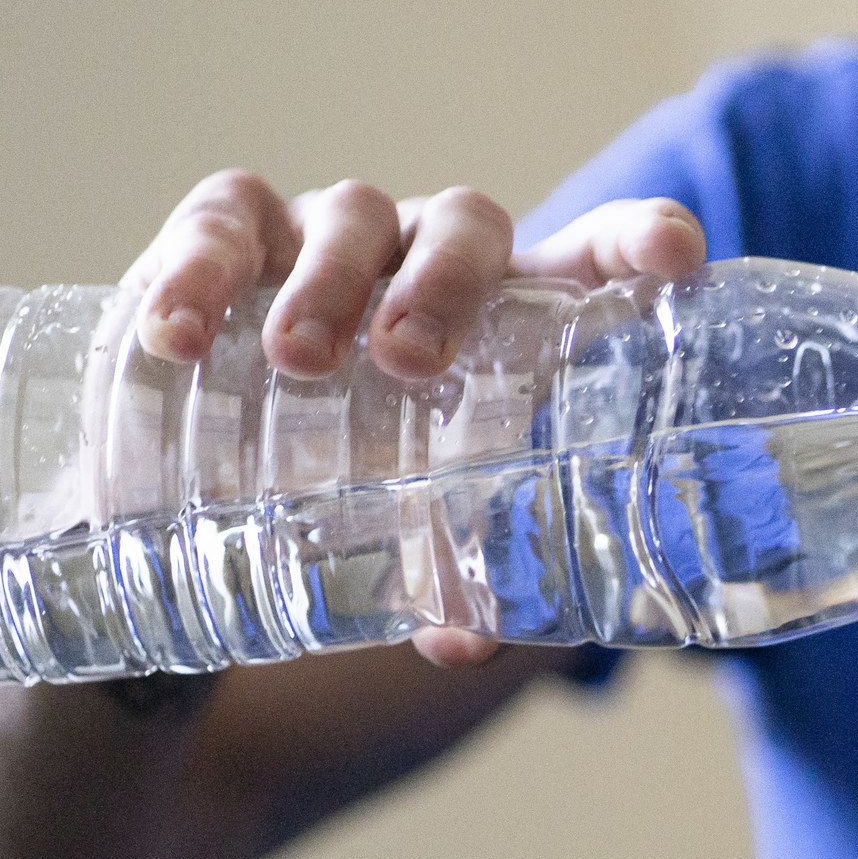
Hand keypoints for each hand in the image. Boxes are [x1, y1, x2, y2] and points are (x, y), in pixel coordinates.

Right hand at [119, 171, 707, 664]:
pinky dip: (200, 270)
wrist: (205, 494)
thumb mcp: (412, 537)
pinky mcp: (226, 244)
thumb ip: (450, 582)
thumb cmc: (353, 497)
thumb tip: (465, 640)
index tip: (676, 254)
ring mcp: (328, 241)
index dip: (638, 240)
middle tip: (410, 359)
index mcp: (508, 321)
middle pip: (467, 228)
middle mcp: (428, 263)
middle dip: (446, 285)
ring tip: (300, 359)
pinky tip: (180, 333)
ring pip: (350, 218)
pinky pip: (221, 226)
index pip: (591, 257)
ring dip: (327, 284)